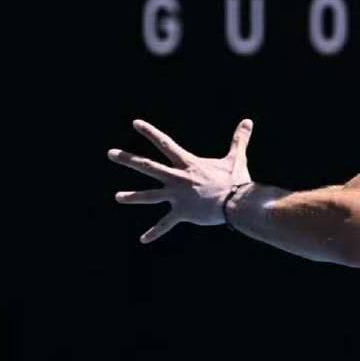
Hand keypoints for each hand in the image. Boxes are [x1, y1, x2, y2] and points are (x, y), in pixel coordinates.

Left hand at [108, 118, 254, 243]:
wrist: (235, 203)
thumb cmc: (235, 180)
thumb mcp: (236, 158)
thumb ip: (239, 139)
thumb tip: (248, 121)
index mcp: (187, 164)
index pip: (164, 143)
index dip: (149, 132)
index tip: (135, 124)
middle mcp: (177, 178)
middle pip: (147, 166)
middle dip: (127, 159)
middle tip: (110, 153)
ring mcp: (176, 196)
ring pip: (149, 195)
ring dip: (132, 196)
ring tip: (118, 197)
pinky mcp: (180, 213)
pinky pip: (164, 224)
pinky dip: (154, 232)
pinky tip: (143, 239)